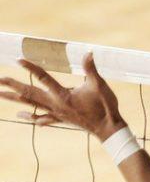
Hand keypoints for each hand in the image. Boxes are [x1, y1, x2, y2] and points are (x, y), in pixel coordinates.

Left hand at [0, 53, 126, 141]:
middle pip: (30, 94)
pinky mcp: (60, 119)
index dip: (31, 68)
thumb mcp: (99, 84)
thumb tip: (88, 53)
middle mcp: (55, 105)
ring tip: (1, 94)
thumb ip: (90, 69)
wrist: (106, 128)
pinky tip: (19, 115)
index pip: (43, 78)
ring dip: (14, 100)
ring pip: (31, 106)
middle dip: (13, 86)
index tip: (18, 60)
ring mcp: (56, 113)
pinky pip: (40, 118)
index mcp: (63, 95)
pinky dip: (29, 116)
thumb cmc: (104, 106)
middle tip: (0, 79)